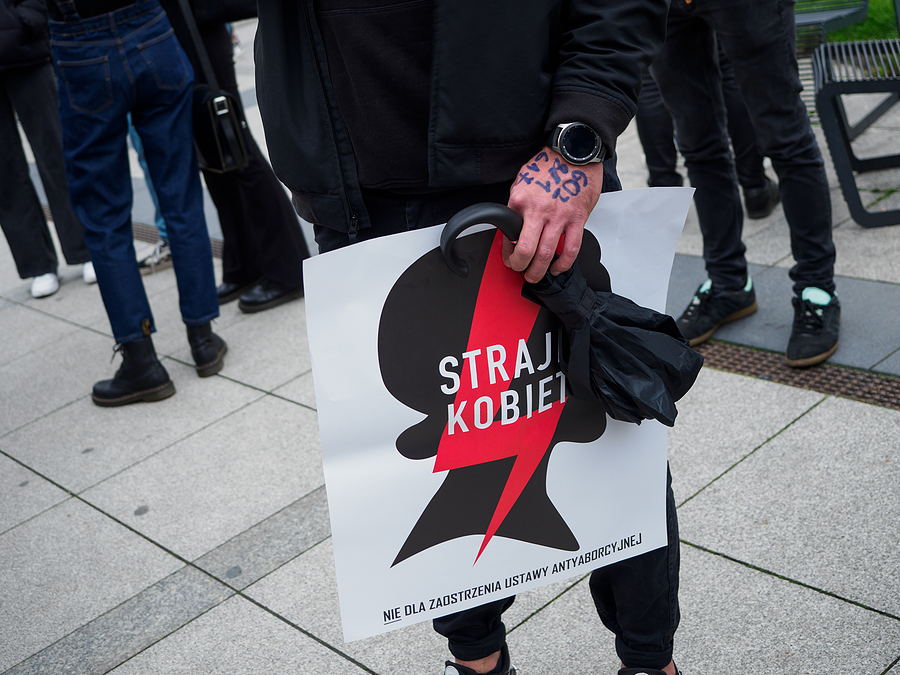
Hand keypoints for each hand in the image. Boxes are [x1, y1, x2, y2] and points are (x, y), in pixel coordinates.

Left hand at [504, 147, 603, 282]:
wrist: (574, 152)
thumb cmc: (549, 165)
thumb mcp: (522, 181)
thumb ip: (517, 206)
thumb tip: (512, 227)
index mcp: (520, 201)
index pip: (508, 236)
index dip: (507, 253)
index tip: (509, 258)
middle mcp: (538, 211)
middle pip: (526, 252)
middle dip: (521, 268)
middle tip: (521, 272)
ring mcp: (559, 216)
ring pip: (547, 255)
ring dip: (540, 271)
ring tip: (537, 276)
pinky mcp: (577, 219)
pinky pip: (571, 249)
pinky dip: (564, 264)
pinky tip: (558, 268)